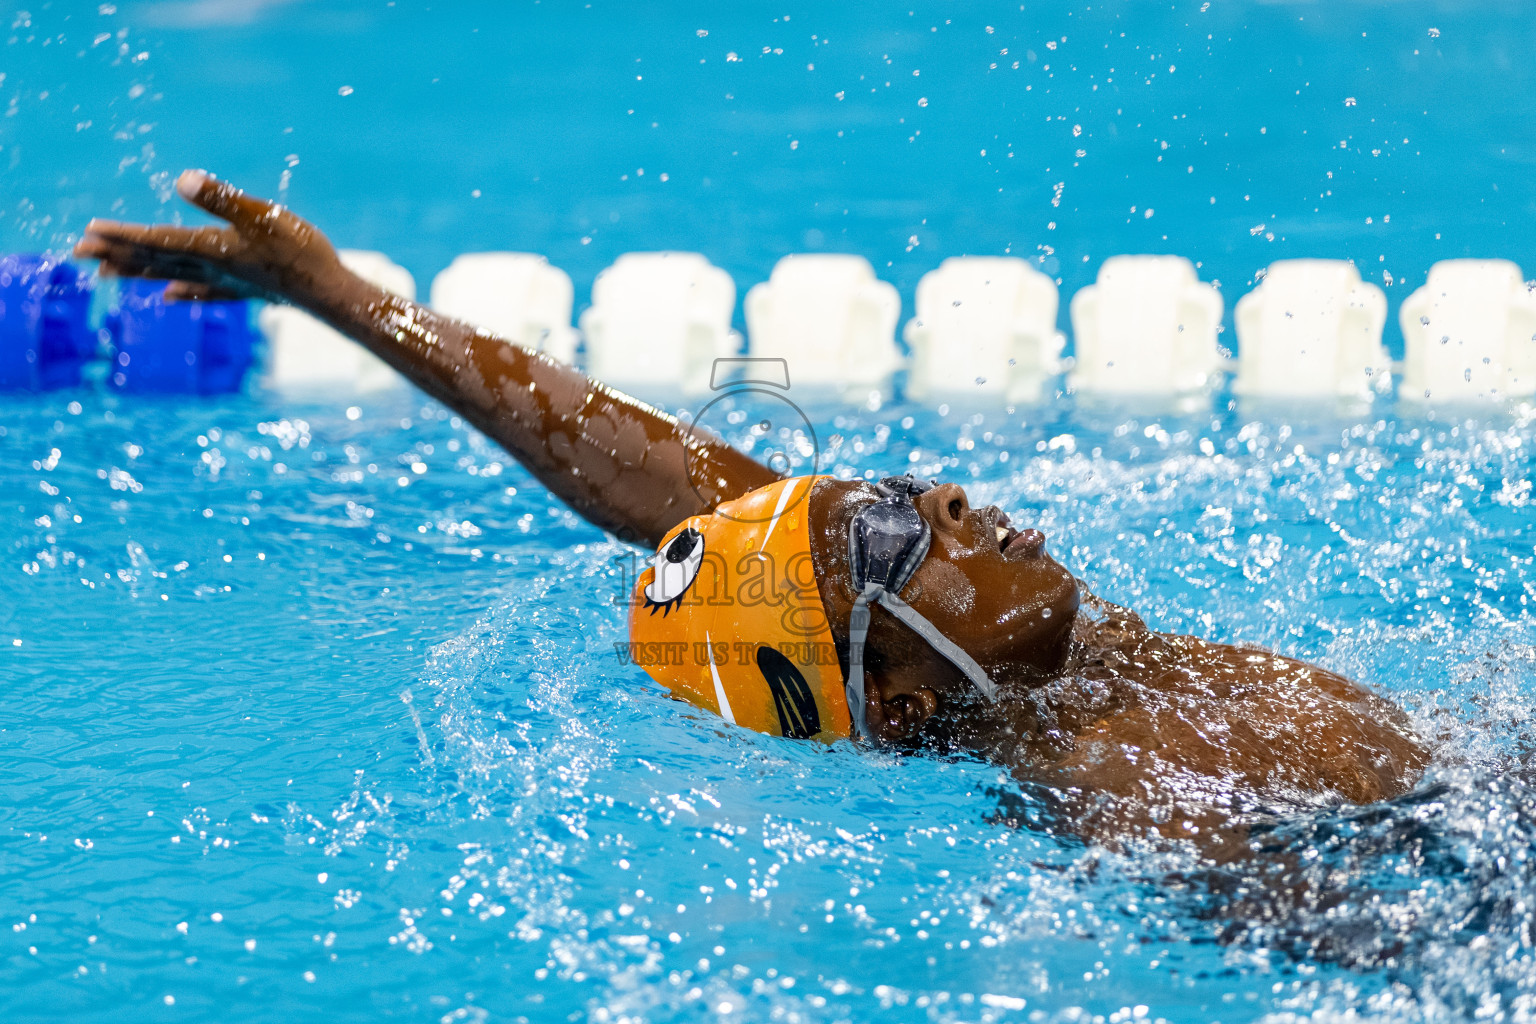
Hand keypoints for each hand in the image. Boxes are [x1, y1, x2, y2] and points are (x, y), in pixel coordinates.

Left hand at [73, 169, 343, 304]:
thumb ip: (222, 198)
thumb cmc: (302, 253)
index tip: (88, 233)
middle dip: (116, 253)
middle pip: (155, 260)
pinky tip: (168, 296)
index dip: (122, 236)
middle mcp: (211, 268)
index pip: (156, 240)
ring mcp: (227, 282)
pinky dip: (181, 292)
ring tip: (105, 273)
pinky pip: (203, 291)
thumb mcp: (264, 215)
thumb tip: (182, 179)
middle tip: (78, 252)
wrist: (331, 294)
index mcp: (211, 248)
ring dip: (137, 272)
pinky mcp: (245, 289)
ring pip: (171, 276)